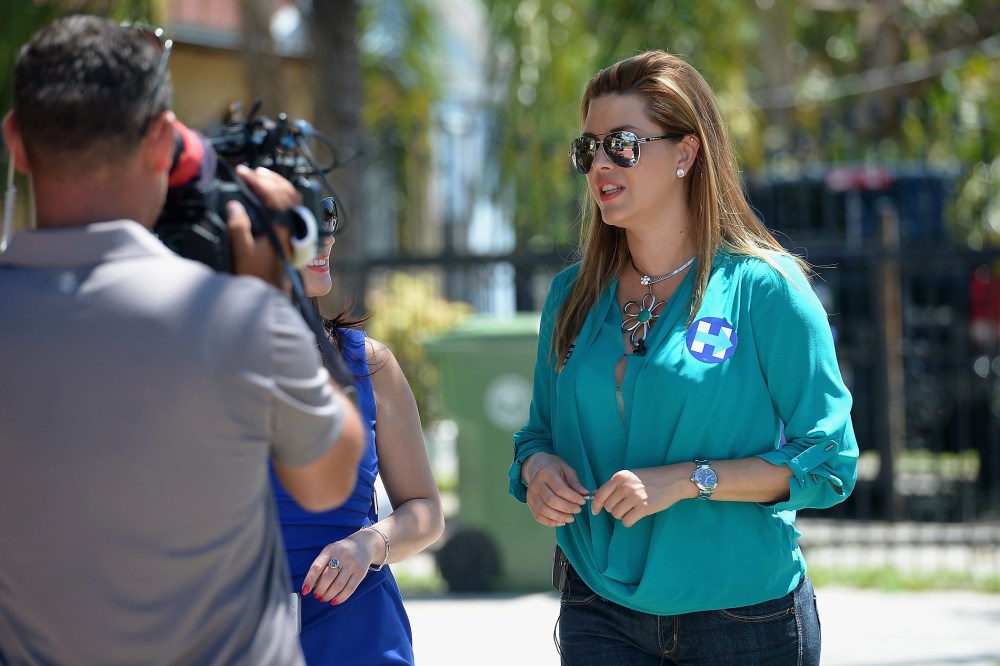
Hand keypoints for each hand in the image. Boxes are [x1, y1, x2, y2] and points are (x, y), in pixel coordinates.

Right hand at [228, 165, 300, 287]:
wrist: (271, 297)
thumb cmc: (257, 278)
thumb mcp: (242, 253)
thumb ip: (238, 227)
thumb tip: (234, 205)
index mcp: (282, 230)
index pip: (274, 197)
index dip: (259, 182)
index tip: (243, 173)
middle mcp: (292, 229)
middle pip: (289, 194)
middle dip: (270, 179)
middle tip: (252, 172)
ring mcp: (294, 233)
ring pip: (294, 201)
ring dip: (280, 185)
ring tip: (263, 177)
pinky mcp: (292, 237)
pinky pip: (293, 210)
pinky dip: (283, 197)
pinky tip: (273, 196)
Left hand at [300, 532, 375, 605]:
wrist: (364, 544)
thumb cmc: (341, 551)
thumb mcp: (329, 552)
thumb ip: (320, 566)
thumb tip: (311, 586)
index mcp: (330, 550)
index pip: (317, 567)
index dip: (309, 580)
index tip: (305, 591)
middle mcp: (342, 556)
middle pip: (328, 577)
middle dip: (320, 590)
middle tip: (317, 595)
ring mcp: (352, 564)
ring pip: (338, 585)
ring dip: (329, 595)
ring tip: (324, 598)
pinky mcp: (360, 573)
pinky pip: (350, 589)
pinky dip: (341, 598)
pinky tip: (335, 601)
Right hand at [522, 452, 589, 526]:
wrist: (536, 465)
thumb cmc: (554, 468)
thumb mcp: (567, 469)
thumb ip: (575, 483)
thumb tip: (585, 494)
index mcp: (546, 473)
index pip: (560, 489)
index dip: (572, 498)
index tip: (583, 501)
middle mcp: (536, 484)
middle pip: (551, 501)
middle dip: (567, 508)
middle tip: (578, 510)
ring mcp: (531, 494)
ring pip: (544, 510)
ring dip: (559, 517)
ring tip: (571, 518)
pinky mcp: (529, 502)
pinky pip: (539, 516)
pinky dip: (550, 522)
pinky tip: (561, 521)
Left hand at [591, 465, 693, 527]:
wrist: (674, 479)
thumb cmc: (652, 478)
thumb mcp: (631, 476)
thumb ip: (615, 485)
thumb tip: (595, 494)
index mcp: (619, 477)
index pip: (600, 494)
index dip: (595, 505)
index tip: (595, 511)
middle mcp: (624, 486)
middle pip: (608, 507)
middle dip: (614, 509)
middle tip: (626, 507)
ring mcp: (634, 497)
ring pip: (616, 515)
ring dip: (623, 515)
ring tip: (633, 509)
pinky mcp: (643, 508)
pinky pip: (627, 521)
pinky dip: (629, 521)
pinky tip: (636, 516)